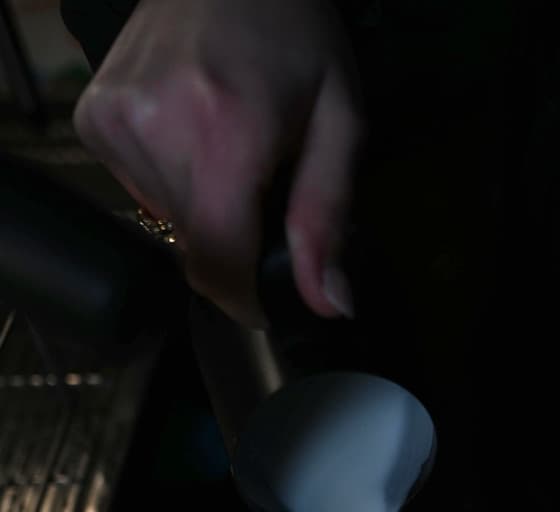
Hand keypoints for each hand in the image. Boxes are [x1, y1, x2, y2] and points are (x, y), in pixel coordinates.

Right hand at [72, 0, 363, 324]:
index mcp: (223, 134)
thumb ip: (327, 218)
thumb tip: (327, 303)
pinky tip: (192, 138)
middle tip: (264, 196)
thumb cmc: (294, 35)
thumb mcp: (339, 121)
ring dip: (204, 213)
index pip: (216, 264)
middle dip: (235, 244)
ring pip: (167, 223)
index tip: (268, 302)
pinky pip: (141, 191)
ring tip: (229, 156)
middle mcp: (155, 128)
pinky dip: (173, 184)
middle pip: (194, 249)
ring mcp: (115, 121)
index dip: (244, 301)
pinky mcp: (94, 119)